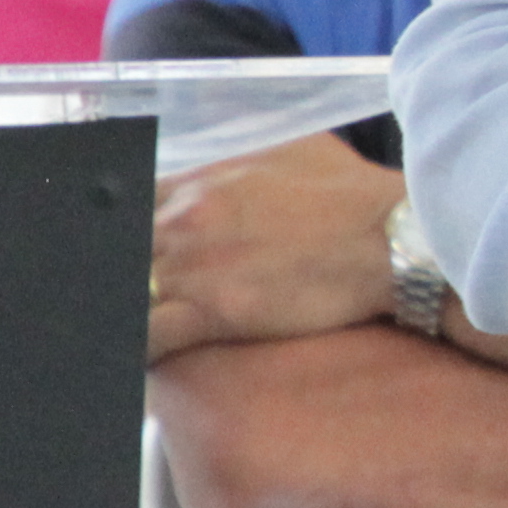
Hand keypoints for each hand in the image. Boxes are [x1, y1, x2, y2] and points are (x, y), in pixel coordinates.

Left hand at [146, 134, 402, 359]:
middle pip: (117, 249)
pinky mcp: (213, 313)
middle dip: (124, 274)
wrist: (390, 238)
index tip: (138, 252)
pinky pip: (145, 339)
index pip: (126, 204)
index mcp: (200, 182)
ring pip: (123, 294)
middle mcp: (184, 220)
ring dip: (124, 309)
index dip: (126, 231)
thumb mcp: (296, 150)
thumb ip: (249, 159)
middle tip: (133, 294)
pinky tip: (140, 358)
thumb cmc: (354, 194)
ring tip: (123, 327)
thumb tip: (237, 167)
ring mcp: (193, 267)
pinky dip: (136, 350)